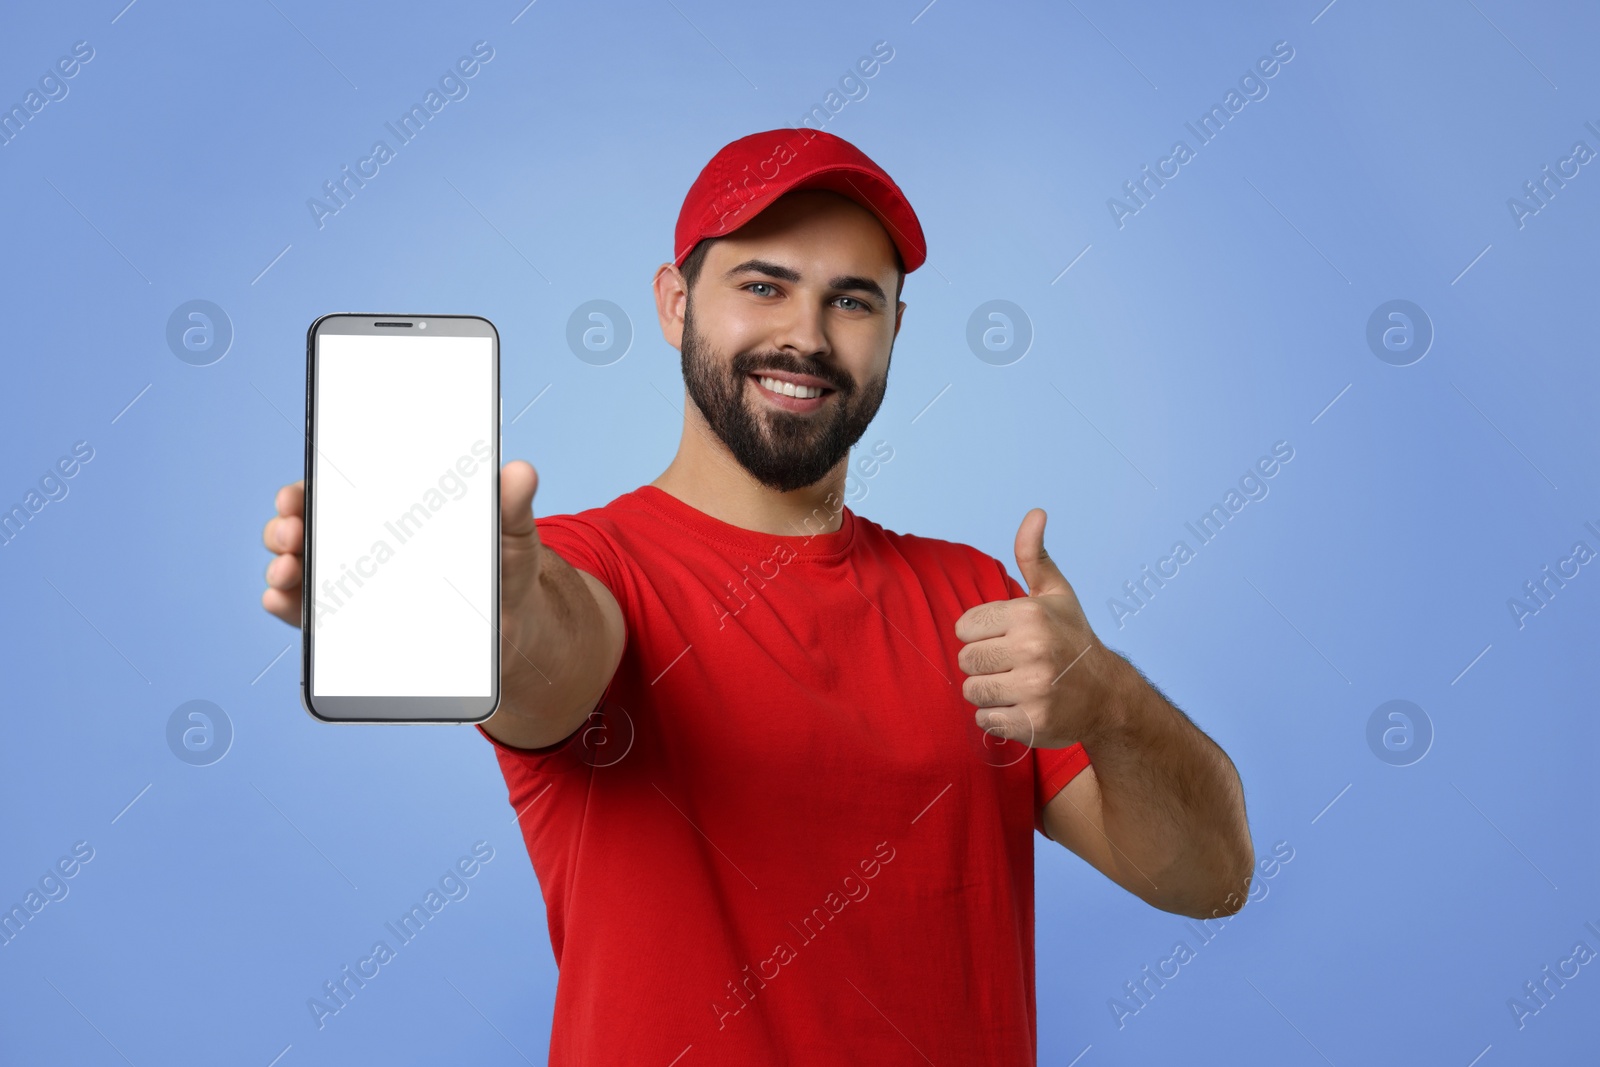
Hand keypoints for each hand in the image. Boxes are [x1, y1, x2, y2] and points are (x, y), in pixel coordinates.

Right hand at [259, 461, 547, 652]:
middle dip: (286, 526)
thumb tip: (521, 472)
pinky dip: (289, 607)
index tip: (296, 494)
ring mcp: (353, 585)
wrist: (510, 626)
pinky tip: (282, 601)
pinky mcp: (352, 628)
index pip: (336, 491)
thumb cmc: (503, 568)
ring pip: (302, 569)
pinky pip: (310, 616)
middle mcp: (361, 542)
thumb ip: (511, 506)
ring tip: (287, 570)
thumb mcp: (509, 533)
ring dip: (283, 566)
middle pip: (307, 527)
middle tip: (292, 531)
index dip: (308, 489)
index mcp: (390, 510)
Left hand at [954, 508, 1110, 747]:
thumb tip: (1035, 512)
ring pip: (972, 690)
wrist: (1108, 696)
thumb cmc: (1072, 639)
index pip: (964, 626)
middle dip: (983, 663)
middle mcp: (1032, 650)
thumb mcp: (1056, 594)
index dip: (981, 634)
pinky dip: (996, 717)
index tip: (1005, 638)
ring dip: (988, 691)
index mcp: (1030, 615)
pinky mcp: (1032, 723)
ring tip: (1015, 685)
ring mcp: (1033, 689)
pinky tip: (1020, 707)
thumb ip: (1034, 555)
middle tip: (1012, 664)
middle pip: (966, 659)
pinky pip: (985, 720)